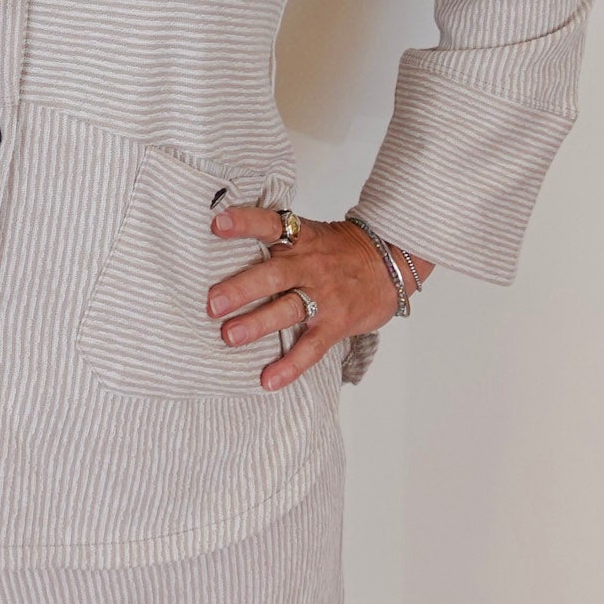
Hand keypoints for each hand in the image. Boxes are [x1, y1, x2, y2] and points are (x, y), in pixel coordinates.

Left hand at [205, 206, 431, 390]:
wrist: (391, 261)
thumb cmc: (340, 249)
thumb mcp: (311, 233)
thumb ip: (277, 239)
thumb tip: (224, 239)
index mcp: (301, 239)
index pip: (270, 224)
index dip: (244, 223)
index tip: (216, 225)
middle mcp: (309, 265)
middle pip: (273, 275)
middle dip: (240, 289)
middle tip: (211, 303)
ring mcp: (324, 296)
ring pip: (289, 310)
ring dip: (258, 324)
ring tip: (229, 336)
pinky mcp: (336, 324)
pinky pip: (312, 347)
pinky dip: (291, 366)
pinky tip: (269, 380)